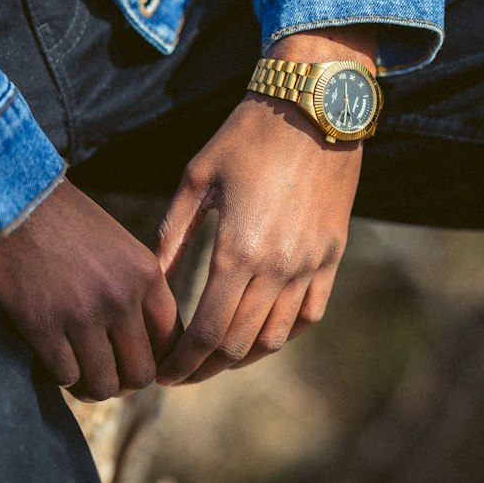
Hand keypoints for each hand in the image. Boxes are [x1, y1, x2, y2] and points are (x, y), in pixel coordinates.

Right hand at [0, 178, 180, 399]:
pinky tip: (54, 358)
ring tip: (81, 376)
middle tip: (109, 374)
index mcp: (146, 274)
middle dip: (126, 381)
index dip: (157, 359)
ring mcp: (82, 314)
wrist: (10, 198)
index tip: (139, 360)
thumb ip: (137, 287)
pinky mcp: (42, 326)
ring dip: (92, 386)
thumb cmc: (63, 220)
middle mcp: (121, 297)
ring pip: (103, 383)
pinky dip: (61, 375)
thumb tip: (145, 338)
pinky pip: (65, 376)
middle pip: (141, 372)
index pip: (171, 339)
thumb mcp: (119, 245)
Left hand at [154, 26, 374, 384]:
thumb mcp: (197, 179)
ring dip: (244, 356)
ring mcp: (311, 264)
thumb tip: (150, 281)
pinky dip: (284, 332)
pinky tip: (262, 333)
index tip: (165, 375)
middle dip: (206, 366)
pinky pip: (310, 314)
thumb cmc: (246, 136)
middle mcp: (278, 267)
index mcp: (238, 250)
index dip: (183, 361)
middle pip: (239, 343)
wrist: (313, 107)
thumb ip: (172, 236)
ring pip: (276, 336)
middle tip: (184, 371)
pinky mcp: (333, 256)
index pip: (207, 331)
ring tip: (218, 357)